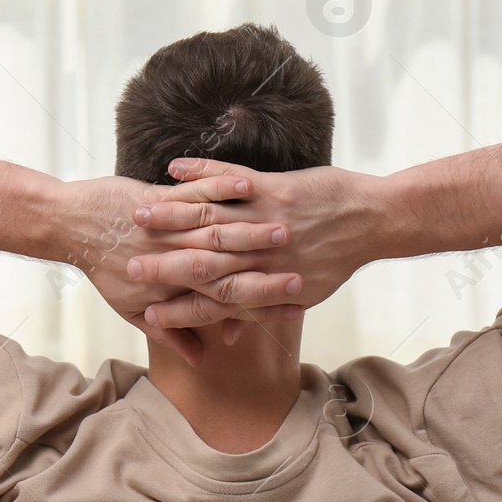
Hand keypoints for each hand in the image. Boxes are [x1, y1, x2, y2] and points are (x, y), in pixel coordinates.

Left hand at [59, 174, 305, 365]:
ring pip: (216, 231)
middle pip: (227, 268)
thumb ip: (169, 334)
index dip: (262, 303)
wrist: (68, 227)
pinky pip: (194, 193)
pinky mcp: (157, 199)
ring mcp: (165, 229)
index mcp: (170, 290)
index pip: (225, 301)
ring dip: (253, 231)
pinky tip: (248, 185)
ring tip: (287, 229)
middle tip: (302, 273)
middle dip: (268, 269)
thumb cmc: (101, 268)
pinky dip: (220, 189)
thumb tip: (198, 358)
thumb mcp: (128, 307)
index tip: (294, 303)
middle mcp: (171, 262)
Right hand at [127, 158, 384, 338]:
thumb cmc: (335, 259)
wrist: (374, 221)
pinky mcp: (273, 188)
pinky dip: (201, 172)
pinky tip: (174, 166)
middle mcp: (260, 255)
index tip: (144, 309)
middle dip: (160, 263)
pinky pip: (230, 178)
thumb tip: (229, 335)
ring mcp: (264, 219)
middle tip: (127, 263)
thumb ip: (260, 310)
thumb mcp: (302, 294)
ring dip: (170, 213)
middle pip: (200, 262)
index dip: (175, 306)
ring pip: (209, 219)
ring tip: (138, 211)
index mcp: (264, 282)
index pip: (209, 300)